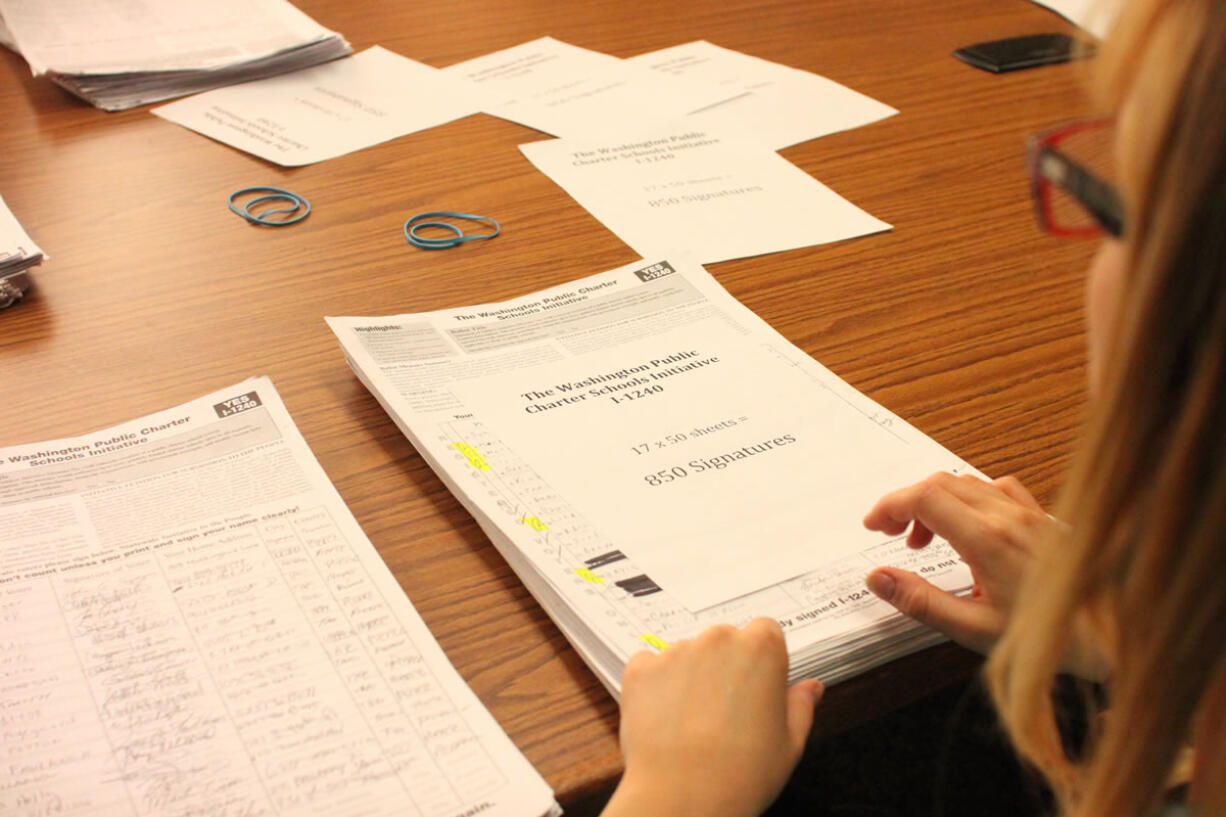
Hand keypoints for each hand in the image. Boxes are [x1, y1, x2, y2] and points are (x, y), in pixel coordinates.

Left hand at [601, 618, 823, 816]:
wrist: (682, 798)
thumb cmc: (741, 775)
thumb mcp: (789, 745)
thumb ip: (801, 707)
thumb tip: (810, 688)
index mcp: (762, 649)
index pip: (765, 631)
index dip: (763, 660)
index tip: (759, 685)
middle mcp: (718, 639)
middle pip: (725, 640)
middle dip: (726, 666)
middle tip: (726, 711)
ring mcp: (676, 651)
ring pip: (688, 654)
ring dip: (691, 675)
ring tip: (694, 722)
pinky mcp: (641, 668)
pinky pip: (651, 667)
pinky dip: (657, 686)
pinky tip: (667, 719)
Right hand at [862, 472, 1057, 653]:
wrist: (1112, 638)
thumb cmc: (1047, 639)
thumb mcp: (973, 629)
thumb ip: (920, 601)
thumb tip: (877, 577)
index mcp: (988, 540)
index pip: (924, 498)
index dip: (890, 506)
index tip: (874, 526)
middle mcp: (1009, 517)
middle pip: (940, 483)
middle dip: (905, 502)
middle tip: (889, 533)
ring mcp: (1029, 513)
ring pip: (966, 483)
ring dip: (934, 502)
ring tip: (924, 541)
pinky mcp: (1043, 518)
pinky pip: (997, 489)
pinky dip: (968, 498)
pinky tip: (968, 526)